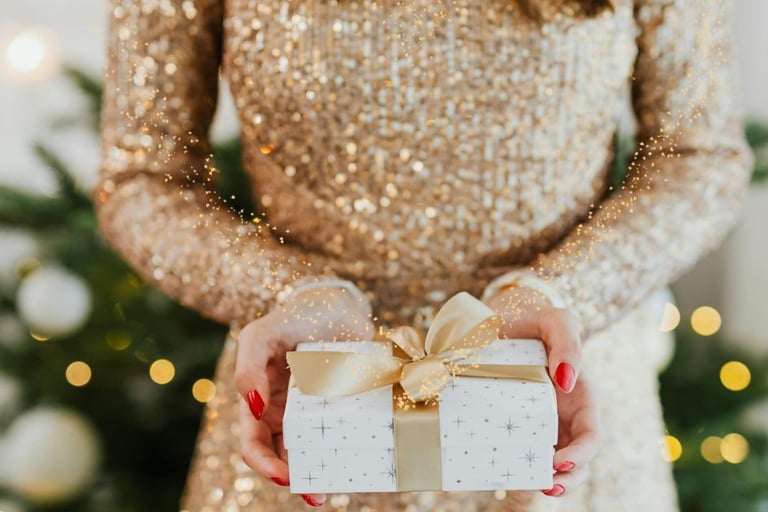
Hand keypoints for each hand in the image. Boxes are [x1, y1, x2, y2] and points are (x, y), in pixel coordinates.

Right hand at [235, 285, 374, 506]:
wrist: (335, 306)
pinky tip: (353, 464)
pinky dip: (343, 452)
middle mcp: (285, 413)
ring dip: (319, 474)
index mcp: (260, 402)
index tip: (285, 476)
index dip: (264, 464)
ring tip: (331, 489)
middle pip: (283, 457)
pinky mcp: (344, 408)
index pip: (254, 443)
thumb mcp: (261, 335)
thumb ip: (248, 366)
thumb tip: (253, 407)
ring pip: (312, 453)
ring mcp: (315, 413)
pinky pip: (340, 436)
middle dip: (295, 479)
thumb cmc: (292, 319)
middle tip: (316, 495)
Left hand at [485, 286, 600, 497]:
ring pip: (551, 463)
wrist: (498, 319)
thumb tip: (568, 380)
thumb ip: (567, 342)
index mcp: (581, 396)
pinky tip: (506, 473)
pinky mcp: (513, 424)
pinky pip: (520, 450)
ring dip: (548, 481)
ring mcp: (539, 423)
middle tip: (547, 486)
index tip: (561, 461)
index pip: (592, 435)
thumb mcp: (556, 320)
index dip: (583, 454)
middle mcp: (564, 415)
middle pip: (577, 459)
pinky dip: (519, 465)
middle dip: (569, 479)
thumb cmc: (533, 318)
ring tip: (533, 486)